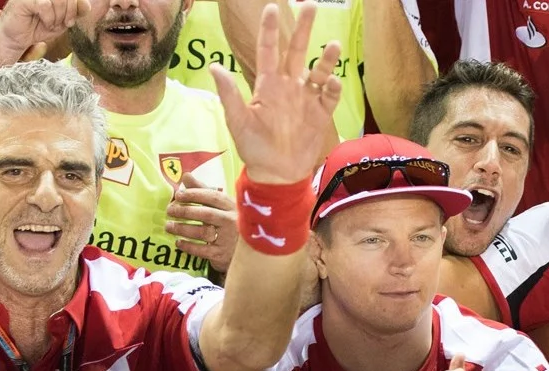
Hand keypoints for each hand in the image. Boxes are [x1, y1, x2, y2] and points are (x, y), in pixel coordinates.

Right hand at [0, 0, 86, 65]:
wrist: (15, 39)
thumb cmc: (37, 27)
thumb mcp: (61, 21)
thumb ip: (75, 12)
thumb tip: (87, 6)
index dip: (76, 6)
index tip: (70, 21)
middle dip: (68, 12)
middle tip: (60, 24)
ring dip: (58, 17)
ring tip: (50, 24)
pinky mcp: (23, 0)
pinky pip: (44, 4)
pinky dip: (48, 17)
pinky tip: (44, 23)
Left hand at [165, 172, 236, 272]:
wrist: (246, 250)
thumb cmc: (229, 222)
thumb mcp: (220, 205)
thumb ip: (202, 190)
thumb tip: (185, 175)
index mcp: (232, 206)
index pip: (212, 196)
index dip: (194, 194)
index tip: (178, 195)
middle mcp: (232, 221)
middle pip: (206, 214)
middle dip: (185, 211)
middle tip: (169, 210)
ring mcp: (228, 239)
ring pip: (203, 232)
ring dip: (183, 229)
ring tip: (169, 226)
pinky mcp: (223, 254)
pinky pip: (203, 250)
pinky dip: (188, 246)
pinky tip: (179, 242)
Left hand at [214, 2, 341, 184]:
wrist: (277, 175)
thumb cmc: (254, 149)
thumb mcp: (237, 122)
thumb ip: (229, 94)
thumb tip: (214, 67)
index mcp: (267, 85)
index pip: (269, 50)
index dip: (270, 30)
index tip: (272, 8)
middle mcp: (288, 86)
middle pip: (297, 50)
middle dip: (303, 28)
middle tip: (310, 5)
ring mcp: (306, 99)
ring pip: (318, 70)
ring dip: (326, 57)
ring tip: (333, 45)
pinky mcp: (320, 114)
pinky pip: (329, 95)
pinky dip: (332, 87)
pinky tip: (331, 81)